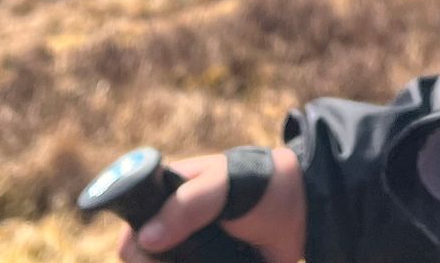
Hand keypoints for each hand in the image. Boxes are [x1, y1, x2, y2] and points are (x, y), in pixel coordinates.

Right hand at [115, 146, 305, 262]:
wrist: (307, 209)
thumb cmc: (260, 184)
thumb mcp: (220, 187)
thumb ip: (186, 207)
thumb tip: (147, 239)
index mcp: (168, 198)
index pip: (132, 230)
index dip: (135, 248)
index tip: (150, 257)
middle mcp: (177, 229)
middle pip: (147, 261)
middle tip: (187, 259)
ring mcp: (195, 253)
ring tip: (213, 259)